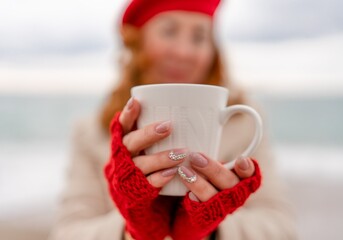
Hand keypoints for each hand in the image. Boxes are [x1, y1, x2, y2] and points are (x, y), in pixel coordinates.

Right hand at [104, 97, 184, 239]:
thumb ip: (162, 136)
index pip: (122, 127)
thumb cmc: (154, 168)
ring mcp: (126, 177)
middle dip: (147, 134)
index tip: (136, 101)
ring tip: (182, 153)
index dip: (127, 114)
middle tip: (168, 126)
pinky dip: (159, 178)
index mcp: (124, 145)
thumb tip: (199, 114)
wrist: (146, 206)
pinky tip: (173, 174)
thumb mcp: (152, 150)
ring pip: (139, 164)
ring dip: (159, 157)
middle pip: (129, 144)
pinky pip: (146, 185)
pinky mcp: (135, 194)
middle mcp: (121, 159)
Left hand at [171, 153, 261, 239]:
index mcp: (240, 180)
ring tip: (183, 171)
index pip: (249, 174)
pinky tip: (187, 194)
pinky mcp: (206, 215)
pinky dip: (194, 199)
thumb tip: (204, 130)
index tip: (241, 159)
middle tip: (195, 157)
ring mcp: (221, 206)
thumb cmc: (209, 178)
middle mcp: (234, 194)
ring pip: (212, 195)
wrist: (197, 207)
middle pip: (228, 182)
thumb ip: (215, 156)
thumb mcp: (216, 167)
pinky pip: (200, 209)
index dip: (247, 168)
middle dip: (212, 169)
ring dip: (198, 183)